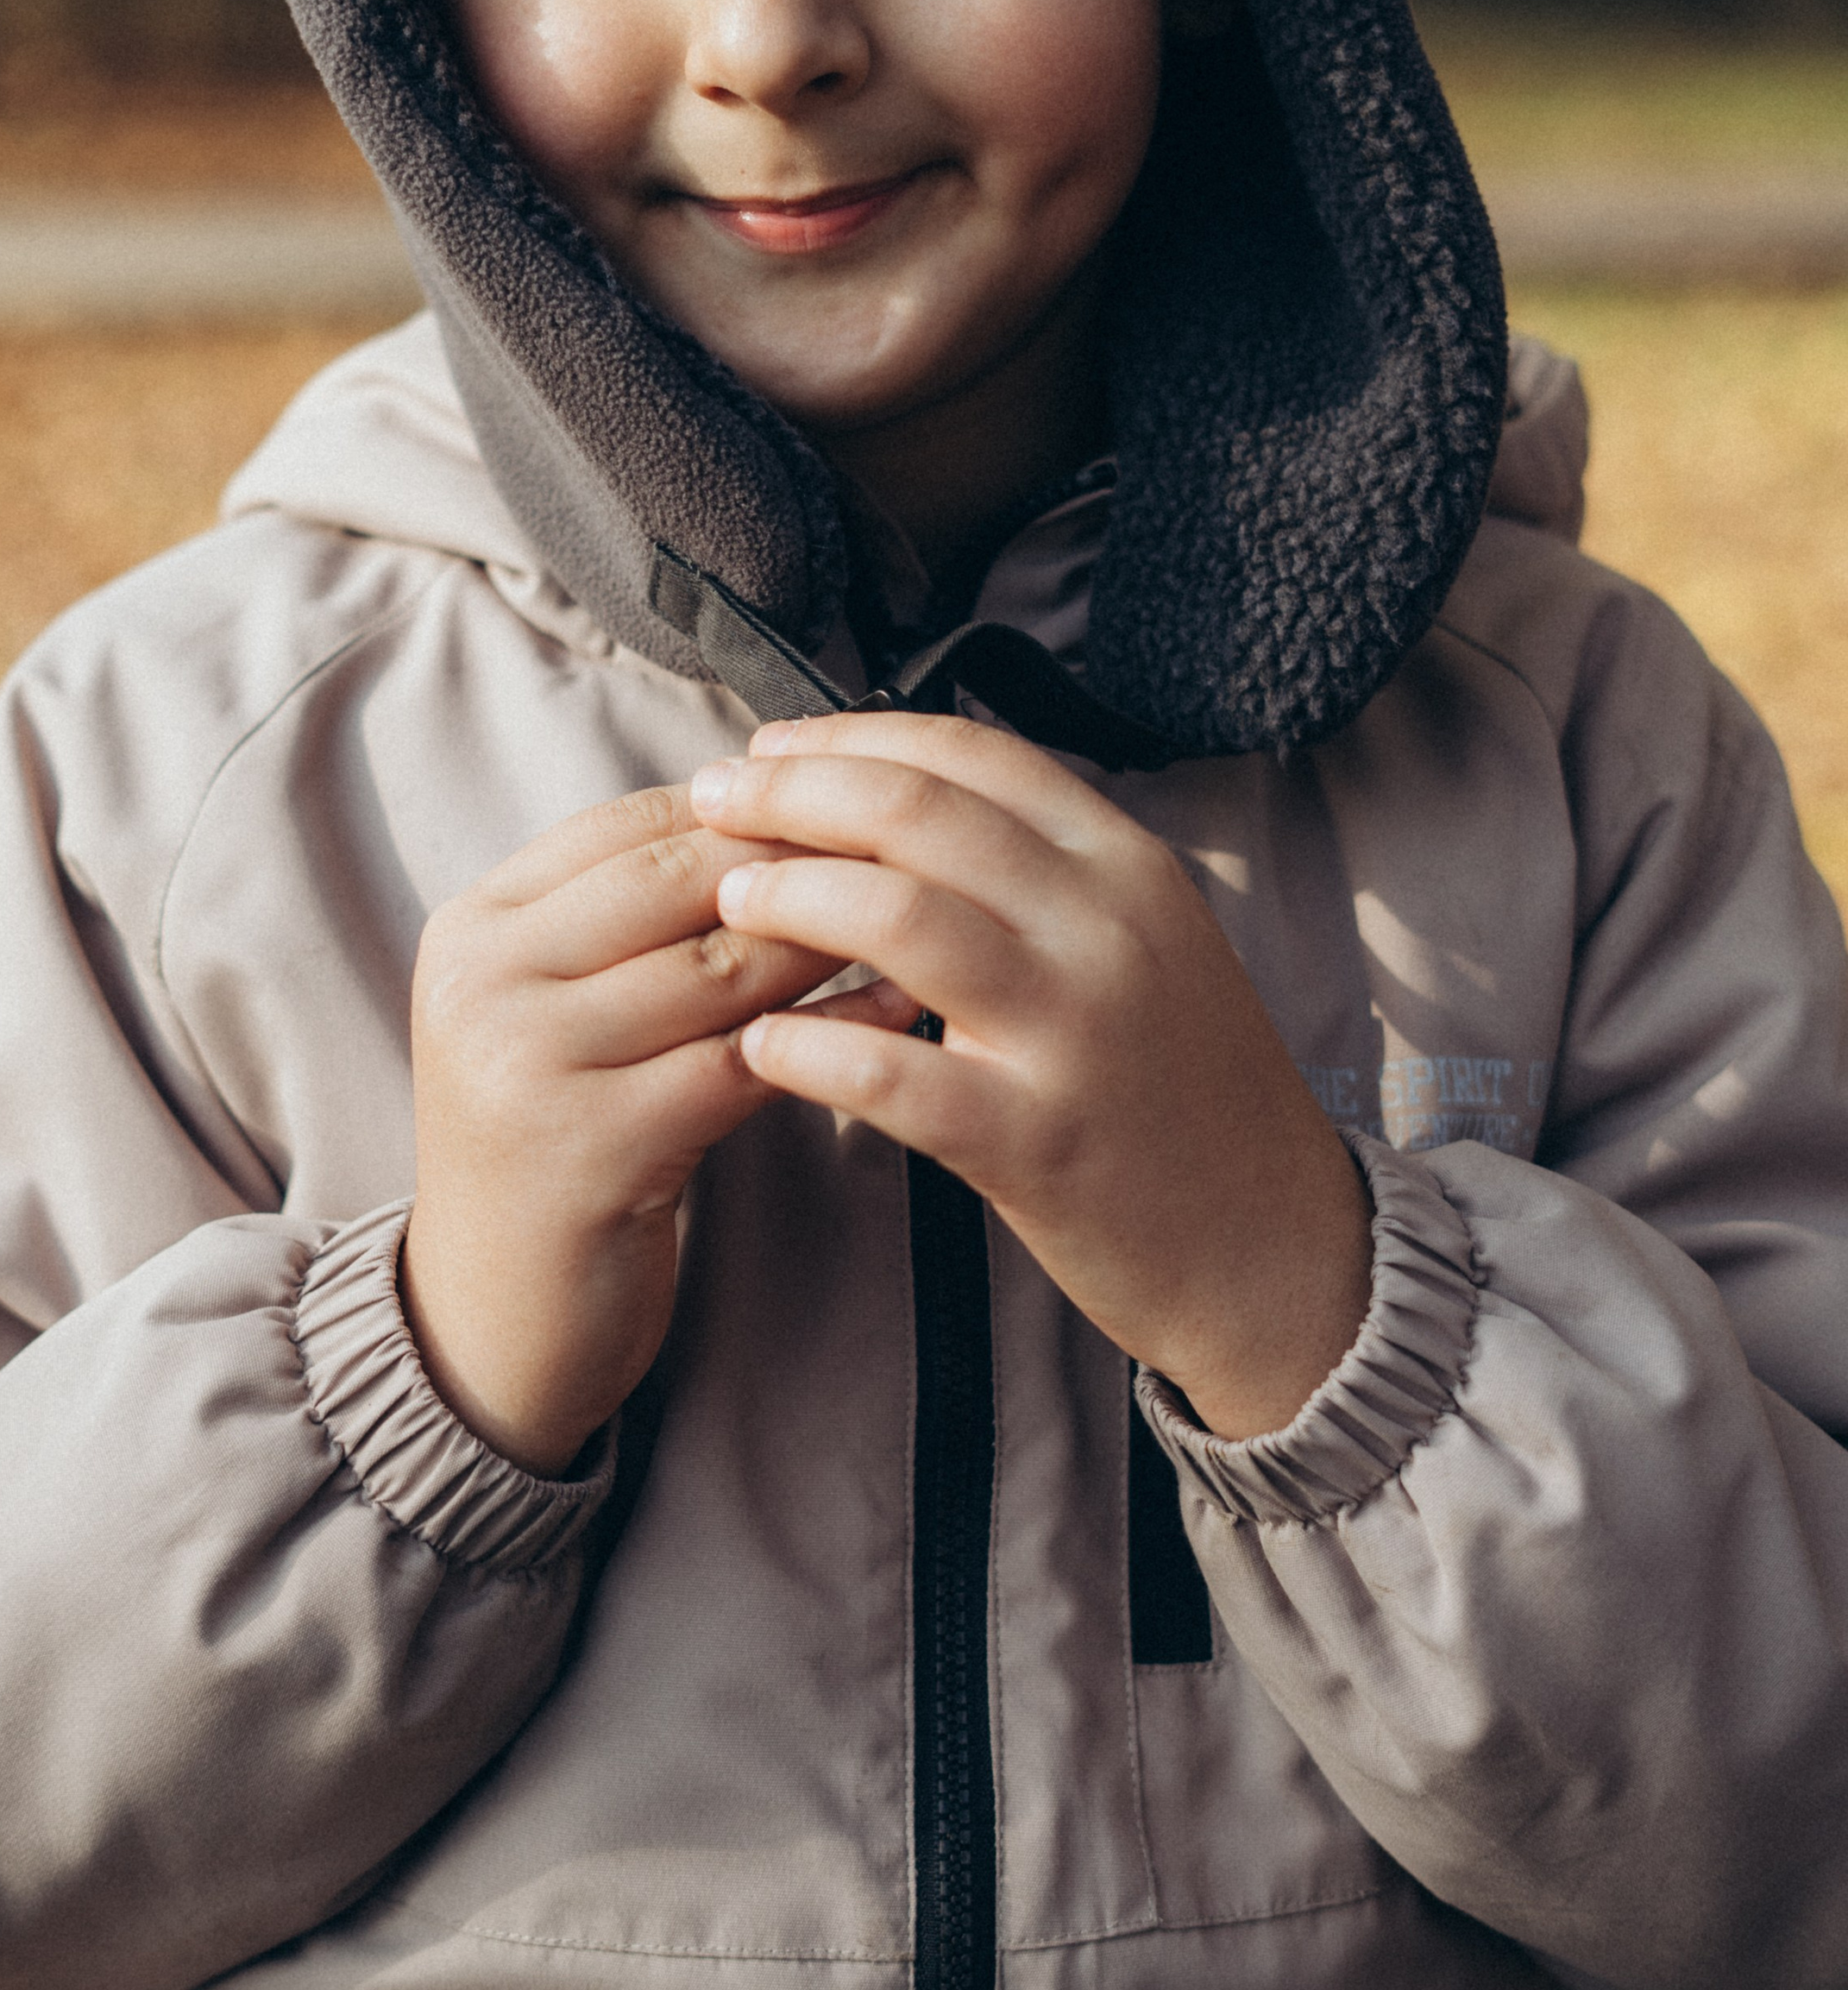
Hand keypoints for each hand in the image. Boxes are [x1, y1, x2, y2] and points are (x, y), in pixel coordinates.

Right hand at [402, 783, 843, 1476]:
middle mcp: (486, 984)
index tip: (851, 802)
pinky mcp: (594, 1150)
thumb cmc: (552, 1148)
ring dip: (833, 937)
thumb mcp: (556, 1013)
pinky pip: (745, 1063)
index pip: (631, 824)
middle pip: (677, 879)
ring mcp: (530, 1066)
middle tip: (911, 845)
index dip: (751, 805)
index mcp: (473, 929)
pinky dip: (837, 1031)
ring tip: (923, 917)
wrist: (491, 1322)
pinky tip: (902, 1013)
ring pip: (719, 966)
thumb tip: (780, 819)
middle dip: (802, 859)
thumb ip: (626, 922)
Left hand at [691, 715, 1370, 1440]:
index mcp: (1126, 866)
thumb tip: (898, 803)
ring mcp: (1075, 1033)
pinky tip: (755, 1048)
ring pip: (898, 916)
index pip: (970, 755)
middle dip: (790, 796)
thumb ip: (1044, 871)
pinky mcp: (1038, 1141)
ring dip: (787, 899)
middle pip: (916, 813)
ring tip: (725, 906)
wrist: (1279, 1251)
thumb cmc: (1185, 1092)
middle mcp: (1106, 928)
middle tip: (709, 804)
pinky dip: (803, 1052)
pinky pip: (889, 1074)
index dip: (850, 739)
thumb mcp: (1146, 942)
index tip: (768, 752)